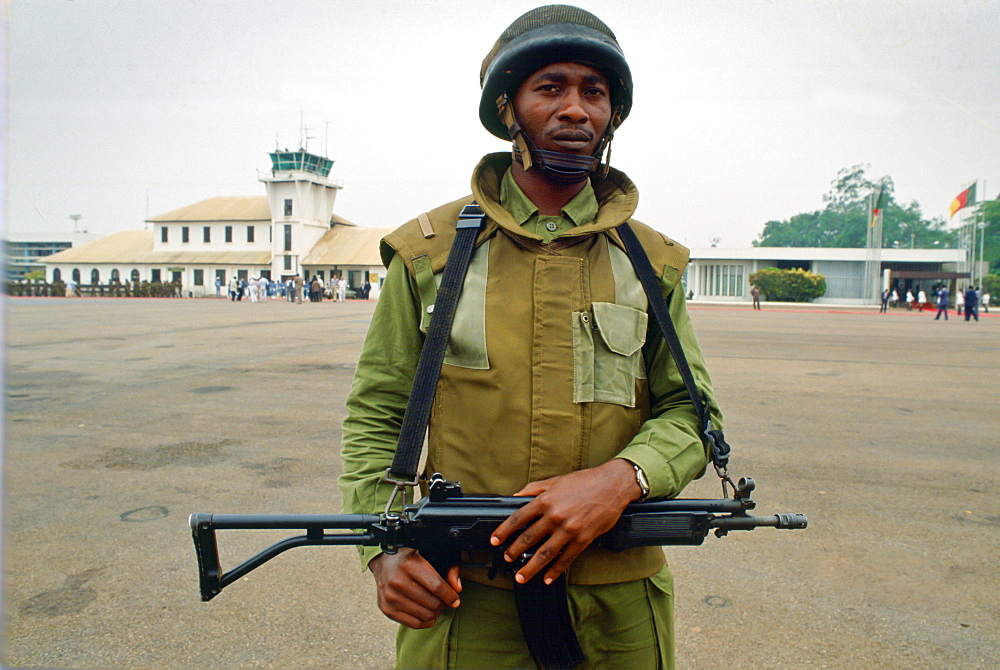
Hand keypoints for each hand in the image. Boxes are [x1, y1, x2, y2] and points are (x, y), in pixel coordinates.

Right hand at [369, 548, 461, 628]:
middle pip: (432, 603)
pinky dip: (426, 622)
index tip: (455, 599)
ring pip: (425, 615)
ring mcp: (390, 597)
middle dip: (444, 605)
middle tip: (446, 601)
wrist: (384, 562)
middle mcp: (397, 581)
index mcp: (409, 564)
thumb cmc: (413, 557)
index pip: (436, 586)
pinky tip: (429, 614)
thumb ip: (450, 567)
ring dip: (436, 613)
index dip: (450, 596)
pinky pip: (414, 623)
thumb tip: (457, 589)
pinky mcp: (387, 609)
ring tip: (437, 606)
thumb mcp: (432, 554)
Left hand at [489, 458, 641, 584]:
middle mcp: (555, 516)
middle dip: (514, 551)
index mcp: (546, 501)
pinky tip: (547, 578)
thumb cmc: (585, 481)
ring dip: (531, 567)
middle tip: (507, 558)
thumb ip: (533, 489)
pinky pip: (566, 559)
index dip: (503, 531)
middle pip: (528, 538)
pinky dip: (555, 570)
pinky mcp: (583, 539)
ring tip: (521, 576)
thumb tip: (515, 497)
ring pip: (545, 553)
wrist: (612, 485)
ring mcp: (569, 530)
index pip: (518, 518)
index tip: (495, 540)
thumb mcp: (555, 481)